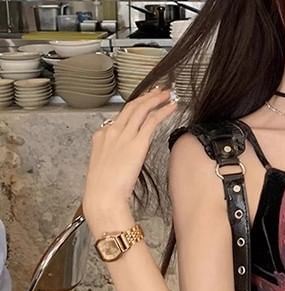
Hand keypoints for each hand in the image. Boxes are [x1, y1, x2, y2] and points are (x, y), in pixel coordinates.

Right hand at [82, 87, 177, 228]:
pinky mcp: (137, 143)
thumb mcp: (106, 167)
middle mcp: (112, 131)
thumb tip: (127, 156)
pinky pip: (152, 121)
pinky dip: (162, 111)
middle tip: (158, 90)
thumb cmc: (104, 189)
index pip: (120, 117)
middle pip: (131, 107)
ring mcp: (124, 135)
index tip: (144, 102)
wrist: (103, 195)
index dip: (135, 107)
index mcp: (102, 136)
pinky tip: (171, 107)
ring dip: (156, 99)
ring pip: (142, 110)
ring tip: (168, 94)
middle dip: (146, 97)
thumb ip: (116, 156)